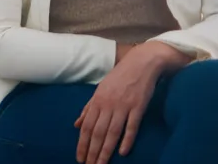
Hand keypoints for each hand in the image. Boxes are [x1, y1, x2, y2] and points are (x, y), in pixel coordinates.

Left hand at [74, 42, 189, 163]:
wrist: (141, 63)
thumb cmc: (119, 77)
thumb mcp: (100, 90)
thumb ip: (88, 108)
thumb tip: (76, 124)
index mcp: (97, 101)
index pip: (86, 127)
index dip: (82, 144)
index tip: (80, 158)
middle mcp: (107, 105)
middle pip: (97, 132)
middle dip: (92, 151)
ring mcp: (123, 106)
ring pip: (112, 132)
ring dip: (105, 150)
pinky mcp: (138, 107)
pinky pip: (131, 126)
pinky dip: (127, 140)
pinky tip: (122, 152)